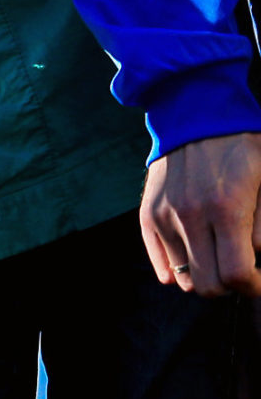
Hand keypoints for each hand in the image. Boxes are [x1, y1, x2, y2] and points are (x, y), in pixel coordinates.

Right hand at [141, 130, 260, 296]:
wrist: (195, 112)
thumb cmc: (242, 146)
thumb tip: (255, 260)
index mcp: (226, 208)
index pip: (236, 275)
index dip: (253, 287)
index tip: (258, 280)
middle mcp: (190, 215)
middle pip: (207, 285)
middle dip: (229, 286)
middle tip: (241, 269)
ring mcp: (165, 215)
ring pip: (182, 278)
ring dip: (204, 275)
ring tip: (218, 256)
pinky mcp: (148, 212)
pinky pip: (159, 260)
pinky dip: (175, 270)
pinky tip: (193, 258)